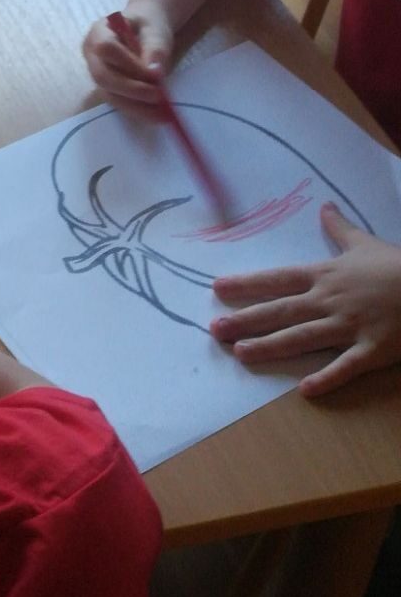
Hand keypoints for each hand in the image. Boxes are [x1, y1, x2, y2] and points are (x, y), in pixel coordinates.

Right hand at [81, 3, 173, 106]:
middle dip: (131, 90)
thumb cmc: (148, 24)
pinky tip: (158, 115)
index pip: (106, 49)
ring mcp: (98, 73)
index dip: (129, 64)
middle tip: (159, 97)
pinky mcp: (109, 88)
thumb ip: (155, 48)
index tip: (155, 74)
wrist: (146, 28)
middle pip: (103, 77)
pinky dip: (139, 110)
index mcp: (99, 32)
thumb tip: (154, 72)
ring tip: (163, 113)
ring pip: (110, 95)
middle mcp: (92, 55)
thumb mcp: (155, 29)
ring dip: (136, 106)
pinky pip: (120, 103)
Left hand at [210, 204, 400, 396]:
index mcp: (326, 275)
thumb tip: (324, 206)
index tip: (218, 288)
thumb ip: (340, 229)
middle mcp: (330, 300)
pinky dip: (326, 378)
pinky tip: (303, 390)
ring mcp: (350, 326)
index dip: (247, 284)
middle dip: (247, 319)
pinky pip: (346, 367)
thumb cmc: (397, 267)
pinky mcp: (373, 350)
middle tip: (215, 329)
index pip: (278, 279)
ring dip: (271, 346)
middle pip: (281, 311)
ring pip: (303, 337)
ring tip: (242, 353)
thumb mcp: (365, 244)